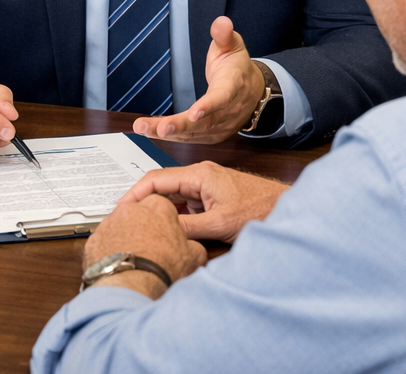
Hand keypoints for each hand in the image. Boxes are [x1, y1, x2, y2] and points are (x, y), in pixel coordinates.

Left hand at [83, 195, 205, 298]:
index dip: (165, 222)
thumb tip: (192, 249)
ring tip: (134, 259)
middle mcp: (131, 209)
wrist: (132, 285)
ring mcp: (110, 223)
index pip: (162, 205)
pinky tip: (119, 265)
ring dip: (125, 238)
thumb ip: (192, 245)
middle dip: (143, 227)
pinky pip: (103, 241)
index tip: (166, 233)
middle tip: (150, 247)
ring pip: (119, 226)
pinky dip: (109, 250)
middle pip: (138, 213)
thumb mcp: (193, 256)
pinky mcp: (94, 239)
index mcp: (157, 206)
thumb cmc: (160, 268)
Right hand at [121, 161, 287, 242]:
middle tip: (125, 220)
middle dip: (142, 202)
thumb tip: (162, 232)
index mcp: (199, 174)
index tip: (120, 208)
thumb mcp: (220, 223)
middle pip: (161, 187)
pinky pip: (185, 204)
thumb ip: (189, 227)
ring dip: (158, 210)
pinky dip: (173, 214)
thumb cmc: (259, 209)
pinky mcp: (211, 197)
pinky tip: (166, 228)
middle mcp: (199, 176)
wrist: (285, 208)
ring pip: (172, 197)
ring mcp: (205, 186)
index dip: (135, 193)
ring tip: (141, 225)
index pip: (156, 179)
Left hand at [133, 16, 262, 143]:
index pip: (222, 97)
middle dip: (180, 126)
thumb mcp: (233, 46)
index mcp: (233, 86)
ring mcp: (220, 125)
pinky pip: (190, 138)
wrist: (253, 92)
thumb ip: (224, 35)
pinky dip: (171, 137)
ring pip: (194, 133)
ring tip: (143, 128)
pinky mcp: (212, 135)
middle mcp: (227, 110)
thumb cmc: (237, 68)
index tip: (193, 113)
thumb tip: (221, 22)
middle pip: (204, 122)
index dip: (208, 106)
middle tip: (159, 128)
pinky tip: (151, 132)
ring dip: (168, 133)